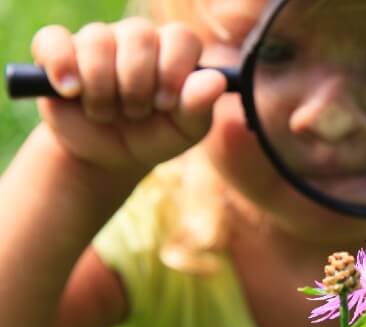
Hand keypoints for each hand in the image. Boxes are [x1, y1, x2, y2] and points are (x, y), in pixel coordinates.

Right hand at [31, 17, 226, 172]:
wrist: (109, 157)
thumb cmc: (155, 137)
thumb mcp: (184, 131)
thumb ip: (199, 106)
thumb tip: (216, 80)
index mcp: (173, 51)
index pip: (181, 38)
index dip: (174, 69)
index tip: (166, 103)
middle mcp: (136, 38)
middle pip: (139, 35)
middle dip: (137, 84)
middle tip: (136, 113)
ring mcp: (96, 42)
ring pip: (97, 40)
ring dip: (102, 87)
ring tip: (105, 113)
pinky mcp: (58, 53)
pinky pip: (53, 41)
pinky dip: (60, 64)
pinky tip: (71, 91)